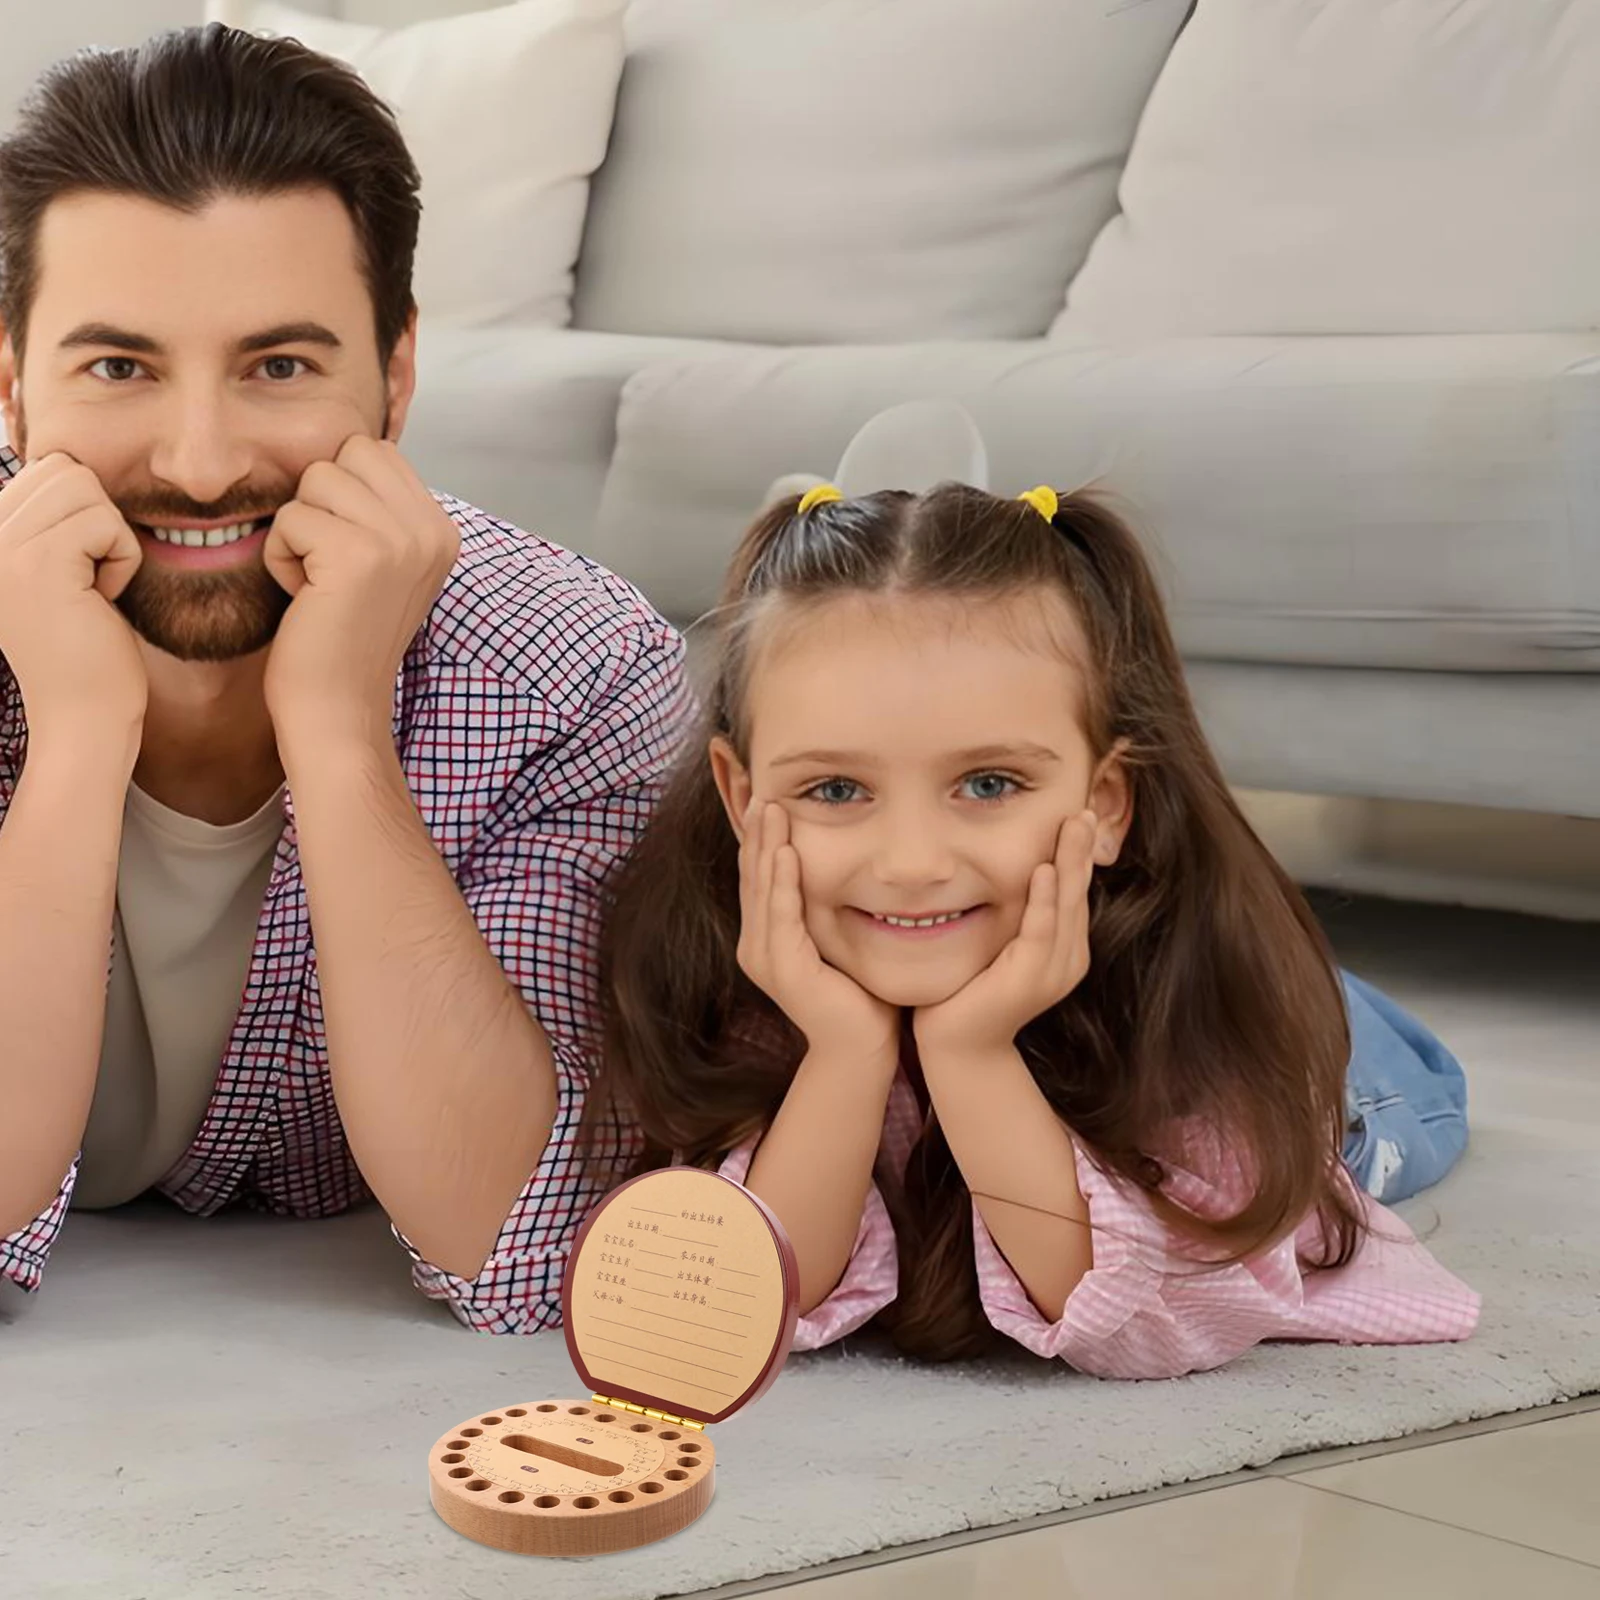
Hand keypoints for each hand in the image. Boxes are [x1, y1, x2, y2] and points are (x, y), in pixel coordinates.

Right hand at [0, 454, 146, 737]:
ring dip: (110, 540)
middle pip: (64, 467)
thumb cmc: (86, 656)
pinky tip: (101, 600)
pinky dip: (123, 559)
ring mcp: (1, 548)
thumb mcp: (60, 576)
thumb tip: (68, 464)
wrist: (81, 722)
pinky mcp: (35, 564)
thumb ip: (50, 524)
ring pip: (84, 484)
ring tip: (92, 591)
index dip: (86, 516)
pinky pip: (105, 521)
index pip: (45, 468)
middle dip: (98, 519)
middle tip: (90, 581)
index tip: (79, 574)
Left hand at [262, 436, 459, 747]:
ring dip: (298, 530)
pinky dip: (281, 557)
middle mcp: (431, 530)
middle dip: (320, 502)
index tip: (348, 556)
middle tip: (329, 565)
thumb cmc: (342, 638)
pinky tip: (305, 598)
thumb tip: (341, 448)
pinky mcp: (358, 556)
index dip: (341, 494)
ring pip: (315, 480)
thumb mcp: (381, 563)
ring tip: (318, 583)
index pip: (374, 451)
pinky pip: (290, 518)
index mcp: (442, 530)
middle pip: (346, 454)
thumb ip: (378, 508)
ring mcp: (400, 541)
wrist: (339, 710)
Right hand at [736, 799, 899, 1063]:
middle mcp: (756, 943)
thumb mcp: (836, 934)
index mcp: (765, 934)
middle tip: (756, 784)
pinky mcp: (784, 970)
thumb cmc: (858, 991)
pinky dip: (783, 882)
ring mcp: (765, 958)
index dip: (755, 832)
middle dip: (753, 828)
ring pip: (762, 888)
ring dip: (765, 844)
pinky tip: (786, 851)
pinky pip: (783, 916)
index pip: (757, 871)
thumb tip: (839, 858)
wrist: (861, 1048)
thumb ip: (826, 902)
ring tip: (768, 806)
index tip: (759, 790)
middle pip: (751, 873)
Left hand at [913, 810, 1096, 1059]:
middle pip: (1077, 892)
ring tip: (1072, 825)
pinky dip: (1042, 900)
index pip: (1074, 892)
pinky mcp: (1029, 979)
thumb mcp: (998, 944)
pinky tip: (1042, 870)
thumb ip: (1012, 914)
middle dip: (1081, 849)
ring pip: (1065, 905)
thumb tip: (1009, 870)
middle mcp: (1067, 958)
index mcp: (1064, 949)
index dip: (1078, 855)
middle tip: (1083, 809)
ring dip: (1069, 863)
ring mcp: (1052, 971)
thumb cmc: (970, 992)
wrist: (958, 1046)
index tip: (1077, 816)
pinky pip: (1040, 931)